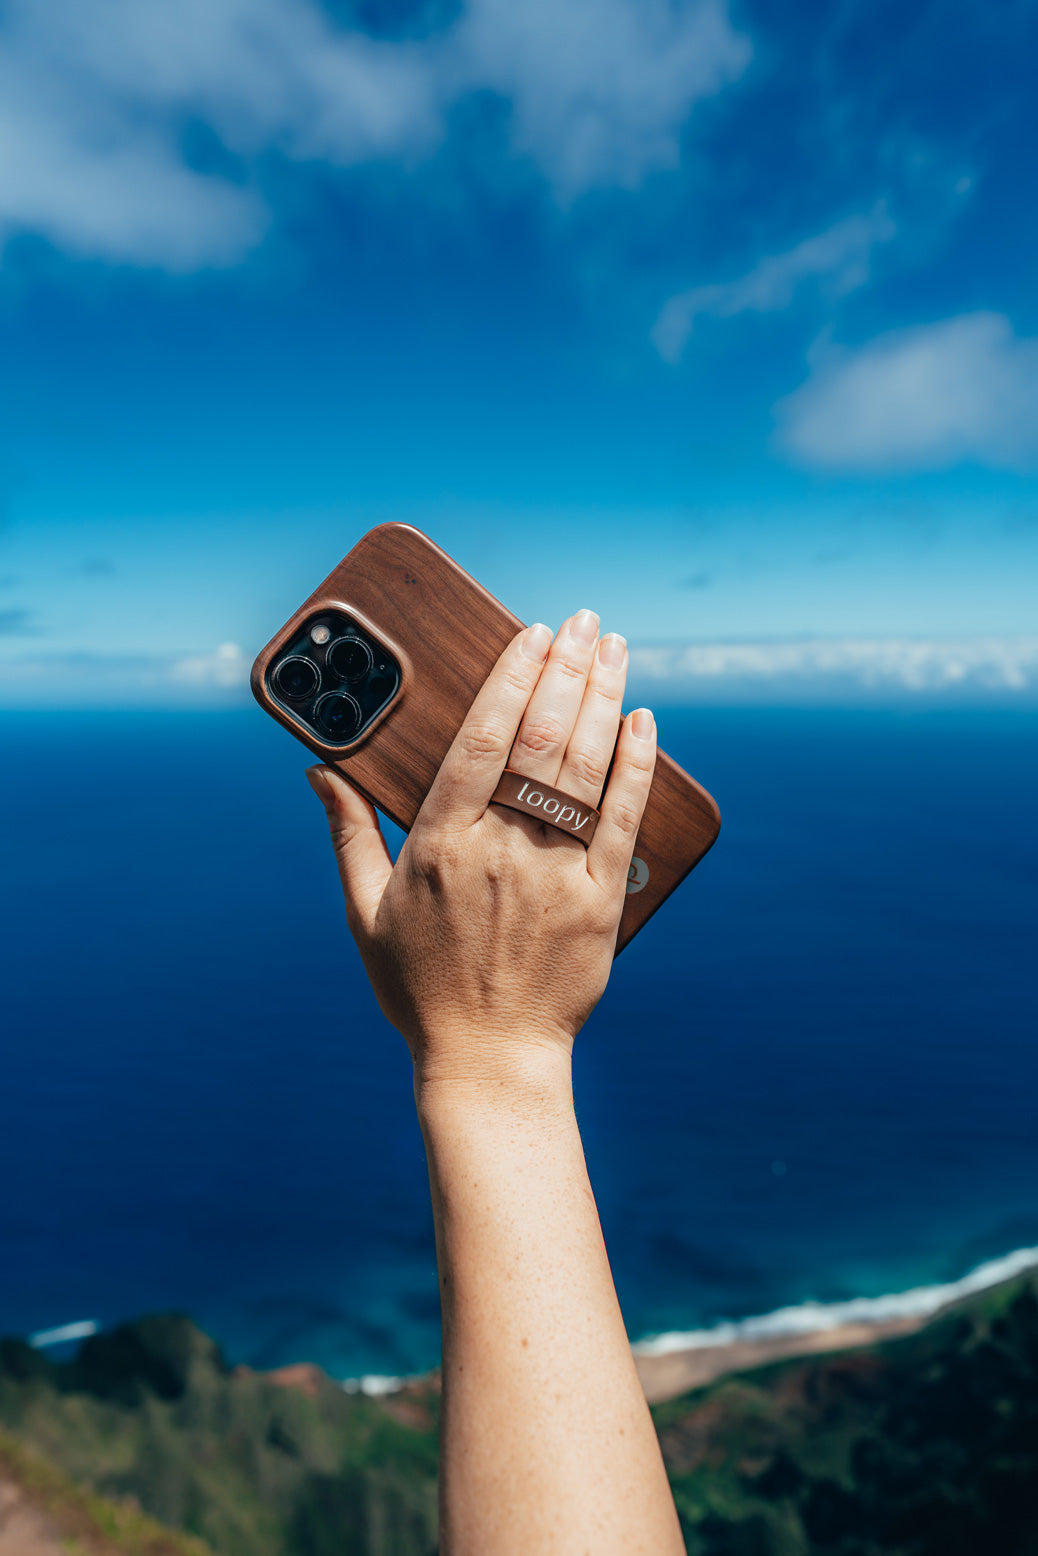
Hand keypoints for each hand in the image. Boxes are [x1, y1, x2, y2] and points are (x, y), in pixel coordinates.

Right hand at [306, 611, 655, 1089]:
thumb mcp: (365, 911)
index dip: (512, 677)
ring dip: (604, 699)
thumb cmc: (420, 987)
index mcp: (440, 843)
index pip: (481, 738)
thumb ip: (347, 833)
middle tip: (584, 621)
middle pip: (541, 739)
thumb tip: (318, 769)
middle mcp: (500, 849)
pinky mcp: (599, 902)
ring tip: (614, 647)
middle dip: (566, 668)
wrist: (489, 1061)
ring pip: (585, 769)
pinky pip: (623, 821)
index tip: (532, 633)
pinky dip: (635, 767)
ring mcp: (555, 874)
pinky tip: (643, 722)